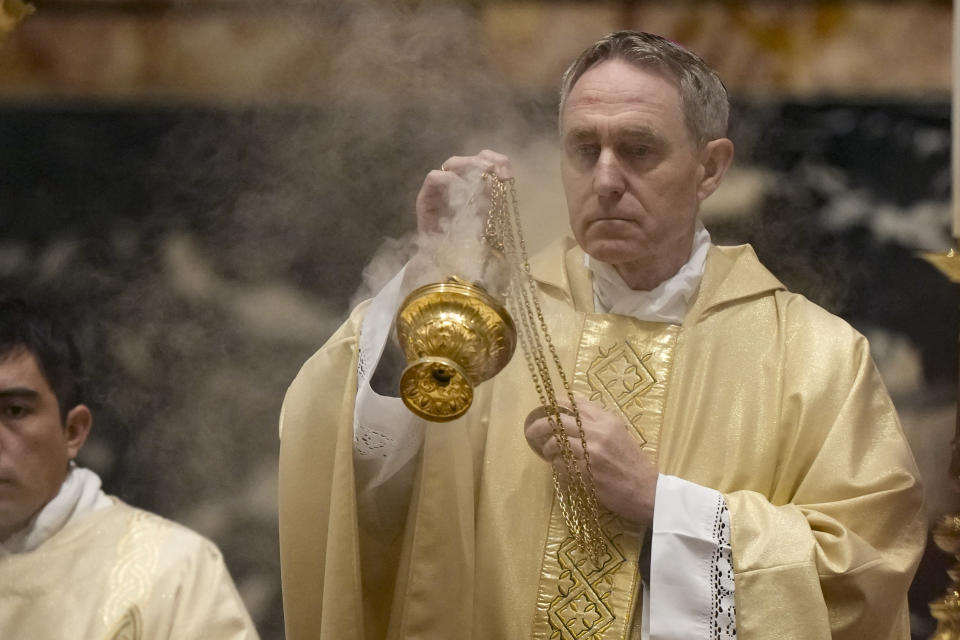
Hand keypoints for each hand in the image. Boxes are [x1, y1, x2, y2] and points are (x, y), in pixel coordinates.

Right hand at [415, 149, 512, 232]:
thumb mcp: (491, 216)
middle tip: (493, 170)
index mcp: (476, 184)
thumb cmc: (471, 240)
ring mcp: (441, 189)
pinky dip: (448, 179)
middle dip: (483, 161)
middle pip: (470, 159)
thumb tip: (505, 176)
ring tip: (480, 176)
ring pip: (452, 164)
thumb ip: (497, 196)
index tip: (508, 174)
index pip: (486, 159)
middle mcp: (458, 183)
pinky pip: (434, 178)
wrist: (450, 262)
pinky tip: (461, 188)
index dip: (498, 160)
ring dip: (468, 166)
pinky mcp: (425, 197)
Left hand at [524, 397, 657, 532]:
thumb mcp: (620, 434)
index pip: (574, 403)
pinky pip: (560, 465)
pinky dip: (557, 466)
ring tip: (550, 454)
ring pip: (555, 444)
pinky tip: (561, 469)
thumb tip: (570, 416)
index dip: (556, 404)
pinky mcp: (585, 473)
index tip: (546, 408)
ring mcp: (590, 453)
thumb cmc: (634, 463)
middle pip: (557, 421)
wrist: (647, 491)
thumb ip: (598, 423)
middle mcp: (597, 432)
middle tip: (531, 431)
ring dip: (548, 450)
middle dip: (539, 425)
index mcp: (607, 420)